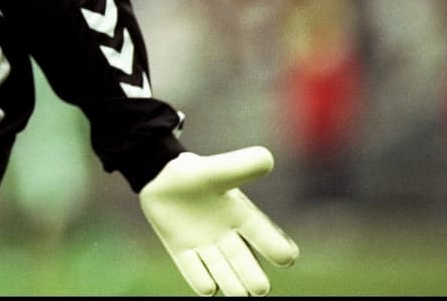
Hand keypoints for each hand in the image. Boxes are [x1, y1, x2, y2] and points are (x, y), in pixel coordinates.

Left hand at [139, 146, 297, 295]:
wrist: (159, 176)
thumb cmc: (192, 172)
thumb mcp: (216, 169)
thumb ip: (240, 166)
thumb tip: (267, 159)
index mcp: (241, 215)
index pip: (263, 234)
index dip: (275, 245)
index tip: (287, 257)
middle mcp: (227, 236)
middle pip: (244, 262)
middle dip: (252, 276)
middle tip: (260, 288)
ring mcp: (205, 246)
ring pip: (222, 271)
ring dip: (231, 283)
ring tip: (240, 294)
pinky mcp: (182, 251)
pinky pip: (193, 270)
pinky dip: (200, 280)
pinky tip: (208, 288)